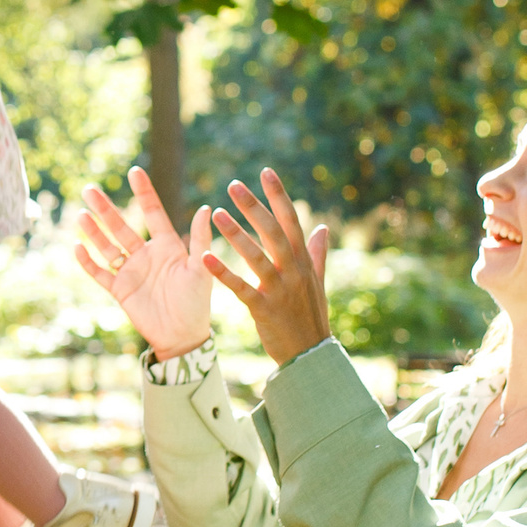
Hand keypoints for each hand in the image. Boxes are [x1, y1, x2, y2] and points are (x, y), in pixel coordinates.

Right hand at [75, 167, 216, 360]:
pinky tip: (77, 247)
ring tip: (81, 214)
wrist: (182, 336)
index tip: (135, 171)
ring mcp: (131, 272)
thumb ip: (200, 240)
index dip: (144, 193)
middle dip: (106, 209)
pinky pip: (100, 273)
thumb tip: (206, 208)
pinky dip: (88, 262)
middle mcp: (146, 255)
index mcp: (167, 246)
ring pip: (108, 246)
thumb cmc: (197, 302)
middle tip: (90, 189)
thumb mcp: (201, 268)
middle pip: (122, 226)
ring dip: (94, 232)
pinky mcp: (120, 290)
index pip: (153, 213)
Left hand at [206, 167, 332, 366]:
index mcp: (303, 261)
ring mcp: (279, 289)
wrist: (309, 355)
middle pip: (273, 231)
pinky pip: (241, 287)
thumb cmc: (310, 316)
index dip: (278, 195)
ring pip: (256, 255)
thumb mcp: (316, 282)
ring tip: (216, 212)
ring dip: (236, 233)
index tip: (265, 171)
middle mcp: (293, 270)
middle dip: (254, 206)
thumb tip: (322, 227)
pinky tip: (204, 257)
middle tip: (233, 184)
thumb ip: (317, 253)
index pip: (291, 220)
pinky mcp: (263, 308)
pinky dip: (222, 272)